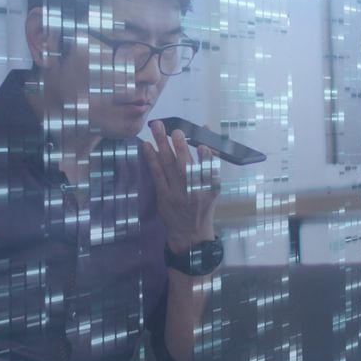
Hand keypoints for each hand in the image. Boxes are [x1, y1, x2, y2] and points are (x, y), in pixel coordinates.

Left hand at [140, 120, 221, 255]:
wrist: (189, 233)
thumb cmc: (202, 206)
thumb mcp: (213, 188)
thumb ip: (210, 165)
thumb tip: (206, 141)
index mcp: (209, 188)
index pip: (209, 170)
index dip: (207, 158)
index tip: (203, 145)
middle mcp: (193, 191)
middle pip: (187, 167)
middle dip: (181, 148)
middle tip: (175, 131)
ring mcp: (177, 194)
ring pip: (169, 167)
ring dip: (162, 146)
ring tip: (156, 128)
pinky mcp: (163, 196)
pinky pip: (157, 175)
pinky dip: (151, 160)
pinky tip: (146, 146)